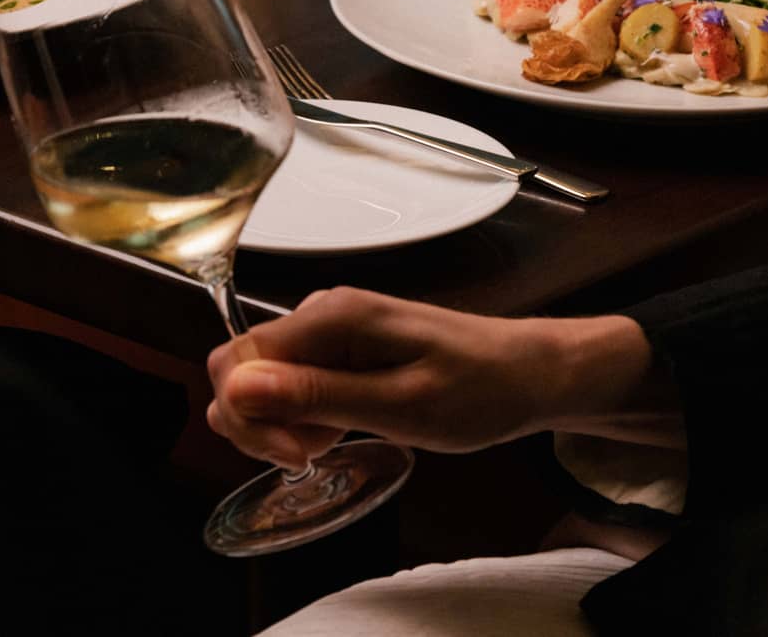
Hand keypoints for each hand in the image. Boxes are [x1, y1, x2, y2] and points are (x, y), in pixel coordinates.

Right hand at [206, 287, 672, 468]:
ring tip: (341, 441)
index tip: (296, 453)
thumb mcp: (400, 406)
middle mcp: (321, 314)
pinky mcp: (343, 348)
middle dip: (259, 422)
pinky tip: (344, 430)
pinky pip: (296, 384)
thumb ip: (316, 396)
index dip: (247, 414)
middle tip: (313, 454)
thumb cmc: (480, 390)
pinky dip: (307, 417)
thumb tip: (237, 388)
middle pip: (241, 370)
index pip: (236, 360)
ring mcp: (331, 330)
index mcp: (330, 318)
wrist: (532, 374)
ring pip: (265, 382)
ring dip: (284, 424)